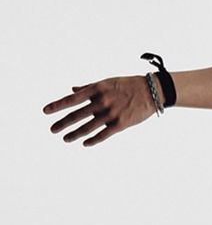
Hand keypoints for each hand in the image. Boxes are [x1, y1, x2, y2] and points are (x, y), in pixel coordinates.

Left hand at [42, 75, 157, 146]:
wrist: (151, 91)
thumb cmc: (128, 85)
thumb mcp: (107, 82)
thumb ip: (89, 87)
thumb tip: (73, 90)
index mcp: (97, 89)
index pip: (72, 99)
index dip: (58, 105)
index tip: (46, 111)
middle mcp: (102, 102)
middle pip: (77, 115)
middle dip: (62, 123)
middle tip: (52, 130)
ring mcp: (111, 114)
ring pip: (88, 127)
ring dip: (74, 134)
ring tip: (65, 138)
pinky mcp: (121, 124)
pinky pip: (103, 135)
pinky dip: (92, 140)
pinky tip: (84, 143)